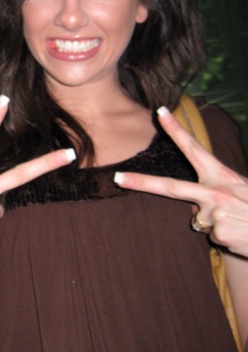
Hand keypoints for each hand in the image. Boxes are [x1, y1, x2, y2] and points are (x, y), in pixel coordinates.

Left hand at [114, 106, 247, 257]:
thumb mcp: (237, 192)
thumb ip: (213, 194)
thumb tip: (193, 208)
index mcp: (221, 176)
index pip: (194, 149)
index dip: (176, 131)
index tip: (158, 113)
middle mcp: (215, 191)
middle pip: (171, 187)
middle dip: (141, 182)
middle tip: (117, 177)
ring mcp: (215, 212)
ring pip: (200, 220)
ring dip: (216, 225)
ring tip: (238, 223)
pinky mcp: (218, 232)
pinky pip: (212, 236)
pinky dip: (225, 238)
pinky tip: (239, 234)